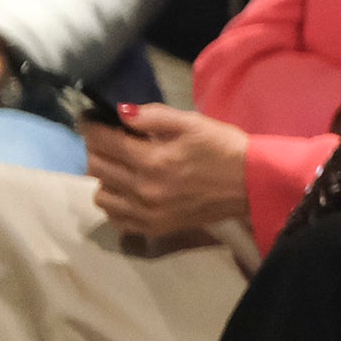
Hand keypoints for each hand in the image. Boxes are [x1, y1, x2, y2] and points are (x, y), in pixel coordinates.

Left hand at [80, 104, 255, 241]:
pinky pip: (116, 218)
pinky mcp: (154, 228)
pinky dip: (115, 203)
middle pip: (96, 167)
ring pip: (100, 195)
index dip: (90, 127)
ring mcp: (146, 212)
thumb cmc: (224, 148)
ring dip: (104, 178)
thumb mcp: (193, 123)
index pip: (103, 141)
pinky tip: (128, 191)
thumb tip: (120, 112)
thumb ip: (154, 115)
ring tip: (121, 167)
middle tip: (109, 140)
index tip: (88, 120)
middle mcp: (143, 189)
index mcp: (152, 159)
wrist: (252, 185)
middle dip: (97, 149)